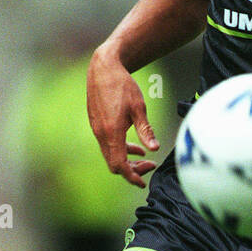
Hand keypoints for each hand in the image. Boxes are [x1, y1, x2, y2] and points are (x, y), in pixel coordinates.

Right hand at [87, 48, 159, 187]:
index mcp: (111, 132)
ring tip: (145, 159)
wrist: (102, 68)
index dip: (132, 176)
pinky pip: (108, 145)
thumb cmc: (122, 85)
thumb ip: (146, 130)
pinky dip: (121, 150)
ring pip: (111, 155)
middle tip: (149, 166)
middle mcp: (101, 134)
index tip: (143, 182)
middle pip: (114, 164)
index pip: (119, 165)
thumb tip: (154, 149)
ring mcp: (97, 130)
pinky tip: (136, 147)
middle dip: (132, 170)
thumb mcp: (138, 108)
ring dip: (127, 160)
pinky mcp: (97, 125)